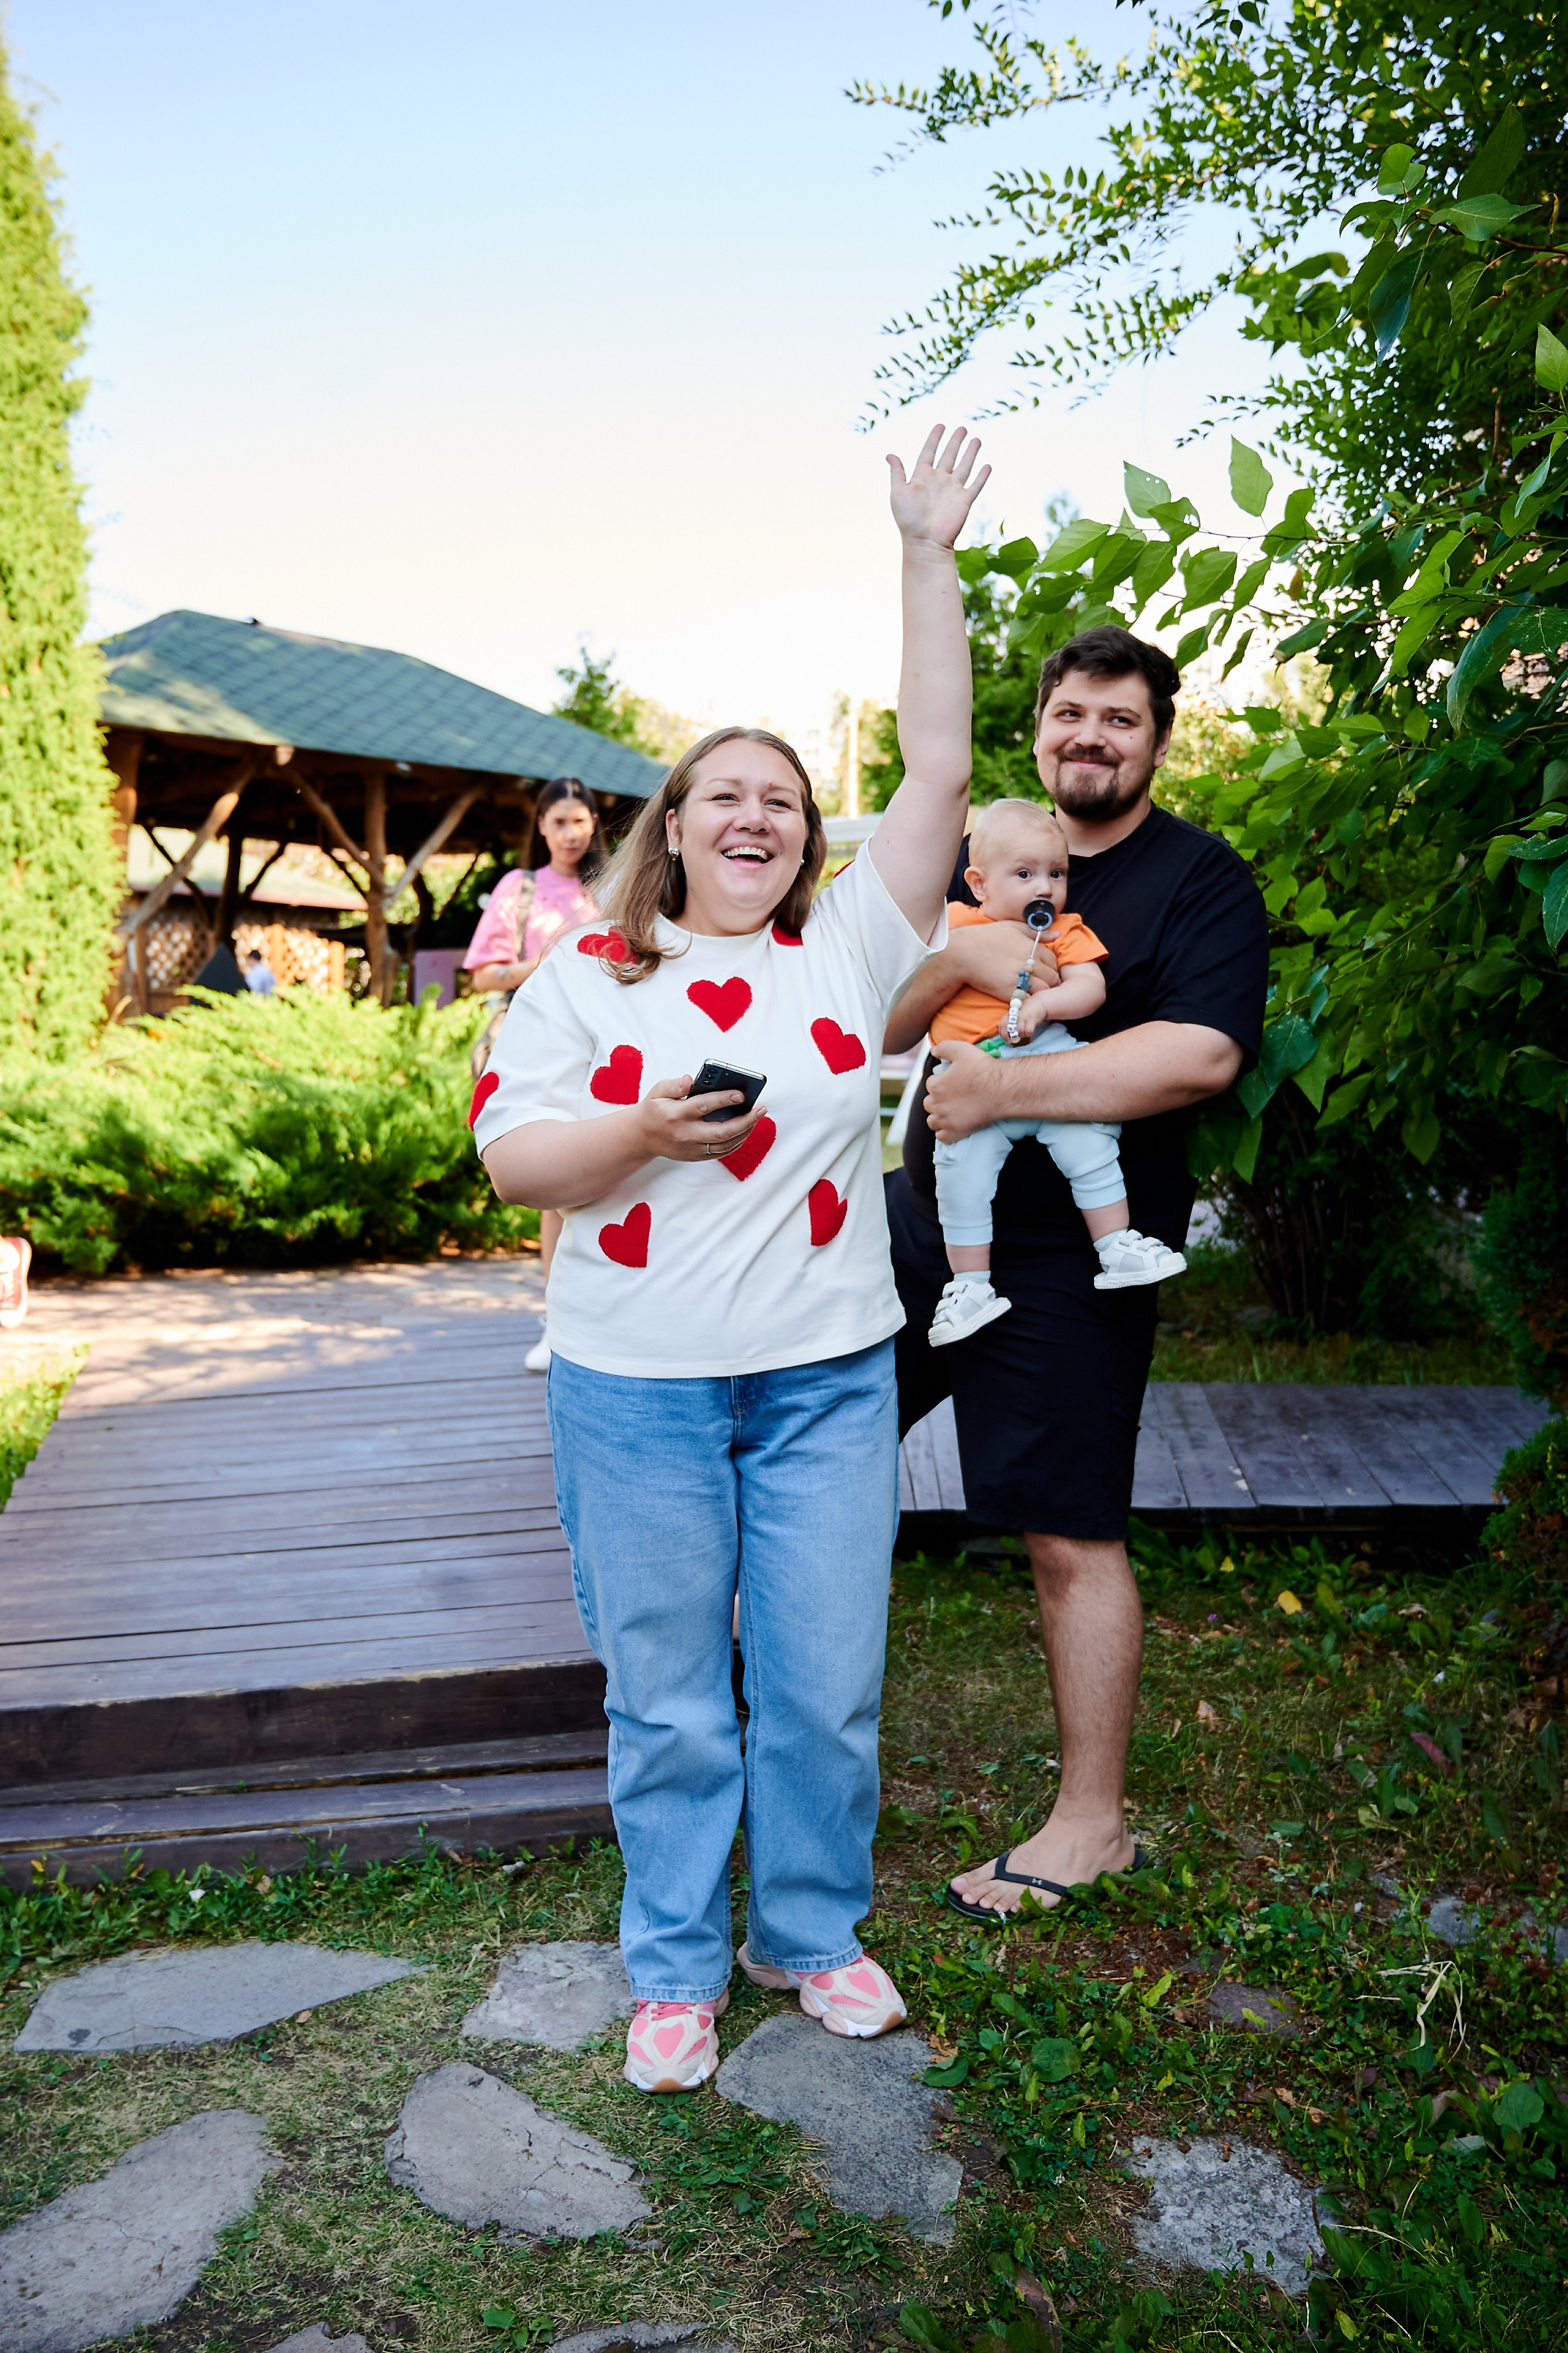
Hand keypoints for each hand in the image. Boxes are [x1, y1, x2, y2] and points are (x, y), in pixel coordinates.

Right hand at [634, 1075, 766, 1163]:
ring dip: (745, 1131)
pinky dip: (737, 1142)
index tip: (741, 1094)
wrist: (641, 1137)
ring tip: (757, 1117)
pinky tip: (746, 1129)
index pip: (703, 1106)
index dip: (724, 1099)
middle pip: (720, 1131)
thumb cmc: (654, 1109)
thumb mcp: (658, 1091)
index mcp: (675, 1114)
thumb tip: (691, 1080)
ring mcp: (691, 1149)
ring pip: (725, 1144)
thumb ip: (675, 1085)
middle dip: (745, 1121)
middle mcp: (685, 1134)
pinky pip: (722, 1152)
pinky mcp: (696, 1157)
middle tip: (761, 1109)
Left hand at [887, 425, 990, 550]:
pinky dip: (981, 476)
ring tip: (976, 439)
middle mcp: (939, 480)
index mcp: (922, 477)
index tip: (940, 426)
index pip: (929, 452)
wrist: (925, 541)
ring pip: (964, 466)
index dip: (934, 438)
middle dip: (955, 442)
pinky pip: (975, 485)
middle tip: (962, 428)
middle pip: (949, 455)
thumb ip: (897, 472)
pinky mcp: (964, 500)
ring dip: (970, 453)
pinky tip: (987, 465)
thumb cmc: (908, 520)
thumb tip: (890, 454)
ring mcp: (953, 490)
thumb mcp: (898, 492)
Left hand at [925, 1039, 1004, 1143]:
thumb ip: (943, 1048)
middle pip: (929, 1103)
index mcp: (936, 1086)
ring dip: (938, 1116)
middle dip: (937, 1099)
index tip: (953, 1081)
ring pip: (932, 1121)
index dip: (941, 1081)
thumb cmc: (984, 1069)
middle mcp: (937, 1105)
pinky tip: (953, 1125)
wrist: (1003, 1090)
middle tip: (952, 1096)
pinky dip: (944, 1132)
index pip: (930, 1083)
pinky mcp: (955, 1133)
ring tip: (950, 1111)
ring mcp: (946, 1121)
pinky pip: (941, 1137)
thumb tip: (933, 1051)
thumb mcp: (962, 1050)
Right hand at [945, 923, 1056, 1002]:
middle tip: (1042, 983)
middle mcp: (1028, 963)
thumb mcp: (1013, 927)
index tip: (1045, 970)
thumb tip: (1057, 934)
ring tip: (1034, 992)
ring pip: (1043, 990)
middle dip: (1050, 981)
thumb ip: (1036, 932)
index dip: (1051, 966)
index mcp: (1031, 946)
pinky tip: (1024, 998)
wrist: (962, 953)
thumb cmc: (986, 937)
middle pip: (1052, 977)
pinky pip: (1028, 1000)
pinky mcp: (1008, 992)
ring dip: (1041, 992)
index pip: (1053, 960)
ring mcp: (1019, 978)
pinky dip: (1029, 1001)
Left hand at [1006, 990, 1056, 1043]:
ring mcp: (1024, 1016)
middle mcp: (1016, 1014)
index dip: (1002, 1033)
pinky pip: (1028, 1031)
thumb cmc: (1028, 1010)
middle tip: (1010, 1041)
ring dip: (1021, 1035)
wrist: (1040, 1003)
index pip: (1001, 1024)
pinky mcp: (1032, 1019)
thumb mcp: (1017, 1014)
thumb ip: (1012, 1021)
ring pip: (1019, 1031)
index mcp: (1011, 1013)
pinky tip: (1030, 1032)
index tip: (1005, 1039)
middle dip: (1006, 1036)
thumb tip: (1008, 1034)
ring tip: (1024, 1034)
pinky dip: (1028, 1034)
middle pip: (1006, 1026)